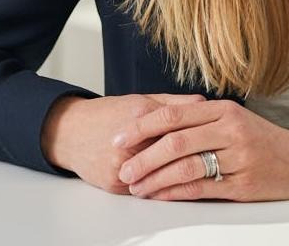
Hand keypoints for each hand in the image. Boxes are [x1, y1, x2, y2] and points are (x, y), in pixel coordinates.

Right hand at [40, 93, 205, 193]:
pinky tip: (177, 185)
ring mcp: (122, 166)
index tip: (217, 137)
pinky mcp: (114, 185)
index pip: (179, 125)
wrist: (71, 132)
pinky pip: (145, 190)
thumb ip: (175, 103)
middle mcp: (132, 142)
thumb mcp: (141, 99)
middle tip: (216, 159)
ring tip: (202, 174)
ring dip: (181, 176)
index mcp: (141, 114)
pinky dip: (161, 188)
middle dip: (196, 157)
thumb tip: (205, 102)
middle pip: (173, 153)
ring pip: (161, 176)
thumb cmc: (108, 113)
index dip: (200, 132)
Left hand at [115, 99, 288, 213]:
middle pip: (176, 141)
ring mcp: (238, 157)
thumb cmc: (261, 140)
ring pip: (186, 166)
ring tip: (138, 187)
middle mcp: (231, 129)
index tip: (120, 137)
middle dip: (143, 156)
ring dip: (156, 179)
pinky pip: (202, 189)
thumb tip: (156, 126)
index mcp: (223, 109)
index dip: (143, 126)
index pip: (174, 114)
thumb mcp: (233, 119)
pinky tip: (161, 196)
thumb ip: (200, 120)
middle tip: (124, 169)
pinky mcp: (243, 184)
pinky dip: (176, 193)